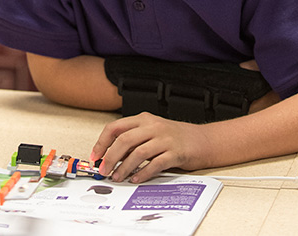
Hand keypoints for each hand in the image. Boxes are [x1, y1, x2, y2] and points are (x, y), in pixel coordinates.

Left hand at [90, 112, 212, 182]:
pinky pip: (155, 164)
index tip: (96, 156)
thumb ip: (133, 140)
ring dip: (124, 168)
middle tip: (104, 170)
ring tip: (118, 177)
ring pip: (138, 153)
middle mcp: (153, 126)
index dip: (102, 142)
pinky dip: (143, 173)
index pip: (116, 127)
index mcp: (144, 119)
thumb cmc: (175, 137)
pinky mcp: (175, 153)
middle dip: (110, 157)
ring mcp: (165, 139)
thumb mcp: (151, 132)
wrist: (202, 140)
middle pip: (124, 140)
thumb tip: (111, 156)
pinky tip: (136, 179)